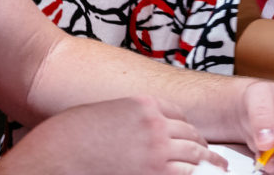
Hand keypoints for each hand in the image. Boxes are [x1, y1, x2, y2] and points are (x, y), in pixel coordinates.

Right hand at [0, 96, 226, 173]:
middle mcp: (155, 125)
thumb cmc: (71, 137)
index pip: (180, 115)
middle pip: (193, 136)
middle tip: (217, 159)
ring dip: (208, 165)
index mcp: (144, 105)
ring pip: (195, 156)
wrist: (55, 156)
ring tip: (218, 171)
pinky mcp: (153, 173)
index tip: (197, 138)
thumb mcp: (105, 114)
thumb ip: (129, 119)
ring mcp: (156, 151)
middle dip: (205, 148)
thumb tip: (141, 135)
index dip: (190, 129)